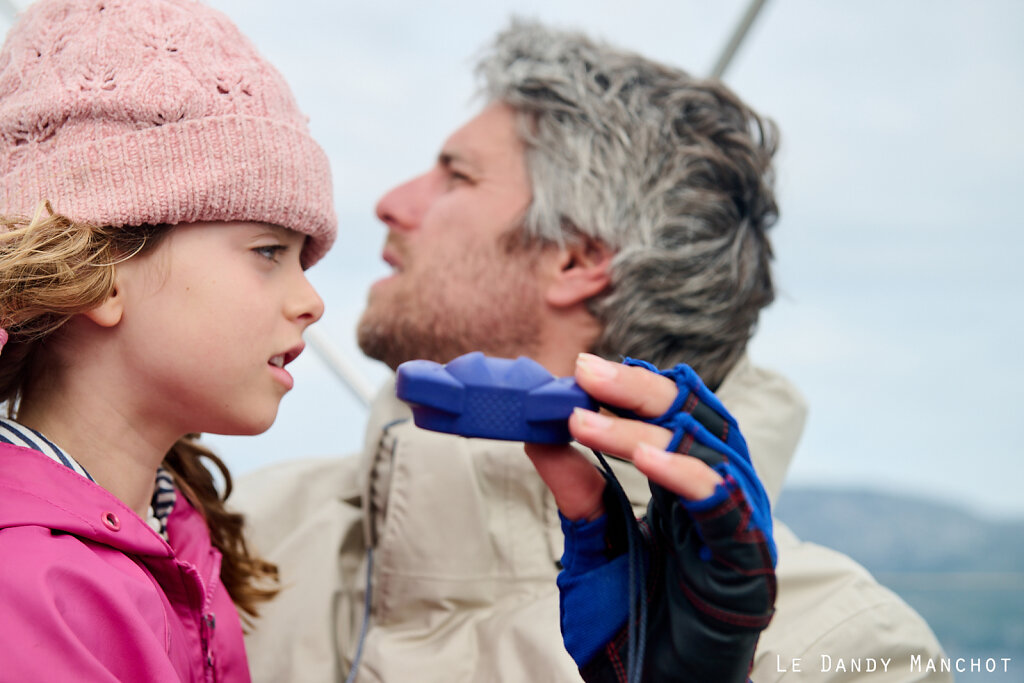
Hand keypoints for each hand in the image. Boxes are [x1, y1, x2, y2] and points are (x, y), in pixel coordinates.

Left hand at [527, 353, 776, 681]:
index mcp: (684, 486)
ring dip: (648, 428)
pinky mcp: (749, 560)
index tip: (582, 369)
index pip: (671, 415)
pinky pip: (726, 507)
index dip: (632, 388)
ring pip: (707, 451)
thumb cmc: (629, 624)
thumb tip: (539, 437)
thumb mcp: (592, 549)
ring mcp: (737, 523)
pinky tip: (649, 459)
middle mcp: (717, 494)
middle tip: (585, 371)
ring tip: (591, 416)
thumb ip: (577, 495)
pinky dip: (690, 476)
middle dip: (639, 391)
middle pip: (693, 417)